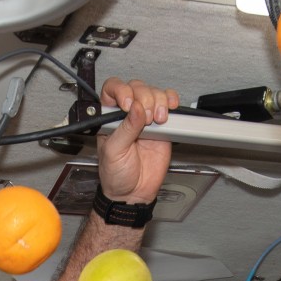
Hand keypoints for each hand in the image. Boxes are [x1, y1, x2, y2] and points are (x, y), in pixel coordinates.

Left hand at [97, 77, 180, 203]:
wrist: (133, 193)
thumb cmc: (116, 175)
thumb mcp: (113, 152)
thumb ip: (125, 129)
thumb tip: (135, 108)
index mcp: (109, 117)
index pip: (112, 89)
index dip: (121, 91)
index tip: (128, 104)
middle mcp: (127, 113)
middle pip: (137, 87)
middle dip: (144, 98)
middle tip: (146, 118)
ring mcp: (145, 117)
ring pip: (154, 93)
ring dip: (159, 101)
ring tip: (158, 119)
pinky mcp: (162, 125)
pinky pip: (168, 104)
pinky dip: (171, 101)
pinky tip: (169, 109)